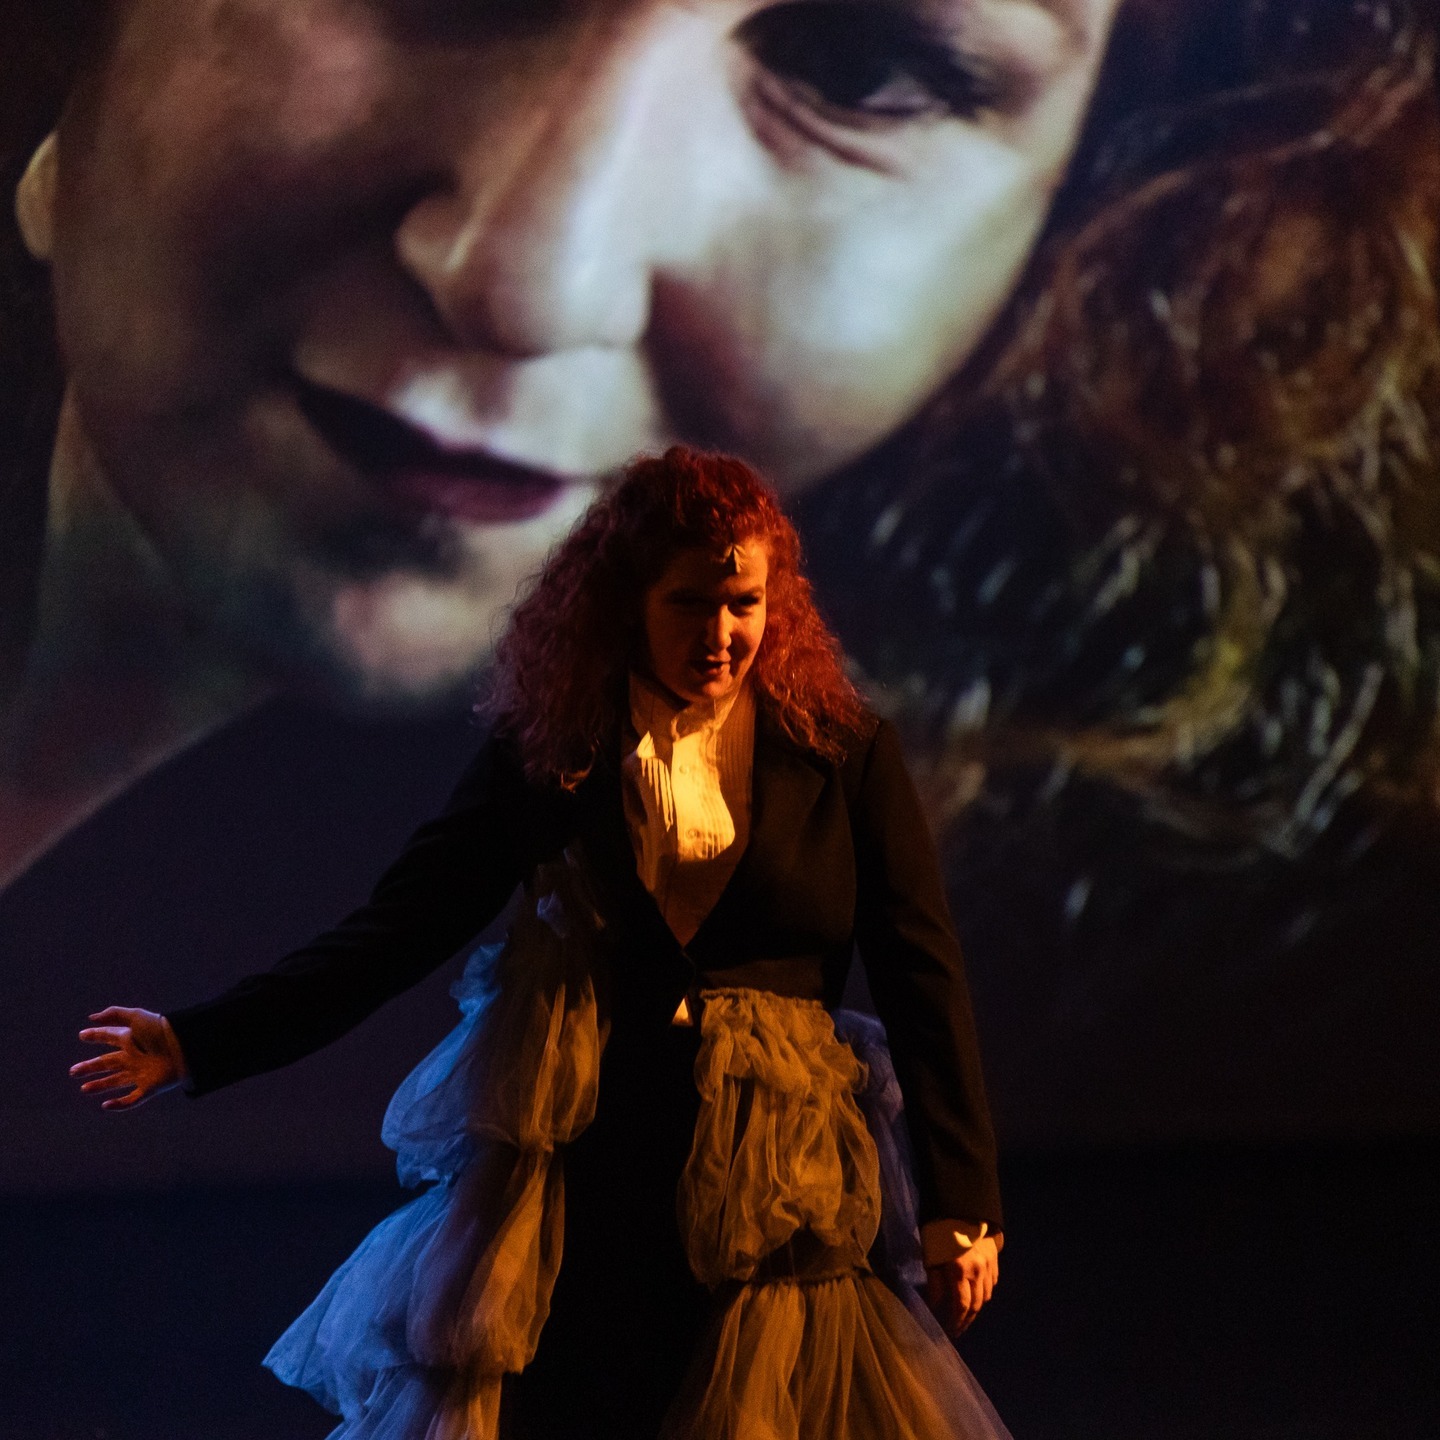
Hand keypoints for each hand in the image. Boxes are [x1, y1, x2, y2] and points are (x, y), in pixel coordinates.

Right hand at [71, 1007, 187, 1110]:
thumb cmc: (159, 1030)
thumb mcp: (136, 1018)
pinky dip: (119, 1104)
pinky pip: (132, 1099)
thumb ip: (114, 1015)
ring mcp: (141, 1073)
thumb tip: (91, 1018)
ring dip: (100, 1085)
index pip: (110, 1037)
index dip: (97, 1035)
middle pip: (108, 1063)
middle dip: (90, 1067)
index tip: (82, 1035)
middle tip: (73, 1071)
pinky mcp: (149, 1088)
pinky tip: (106, 1105)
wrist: (182, 1047)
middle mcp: (134, 1057)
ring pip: (116, 1081)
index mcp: (132, 1039)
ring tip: (84, 1088)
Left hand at [925, 1232, 1001, 1336]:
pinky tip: (977, 1295)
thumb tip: (934, 1306)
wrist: (961, 1206)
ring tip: (966, 1315)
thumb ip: (934, 1284)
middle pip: (976, 1306)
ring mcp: (989, 1266)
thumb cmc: (939, 1231)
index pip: (961, 1307)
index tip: (949, 1332)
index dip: (956, 1322)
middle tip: (957, 1329)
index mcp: (959, 1272)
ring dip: (976, 1308)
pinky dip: (985, 1292)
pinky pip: (992, 1283)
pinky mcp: (995, 1259)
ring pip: (986, 1296)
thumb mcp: (930, 1257)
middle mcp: (978, 1273)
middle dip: (966, 1320)